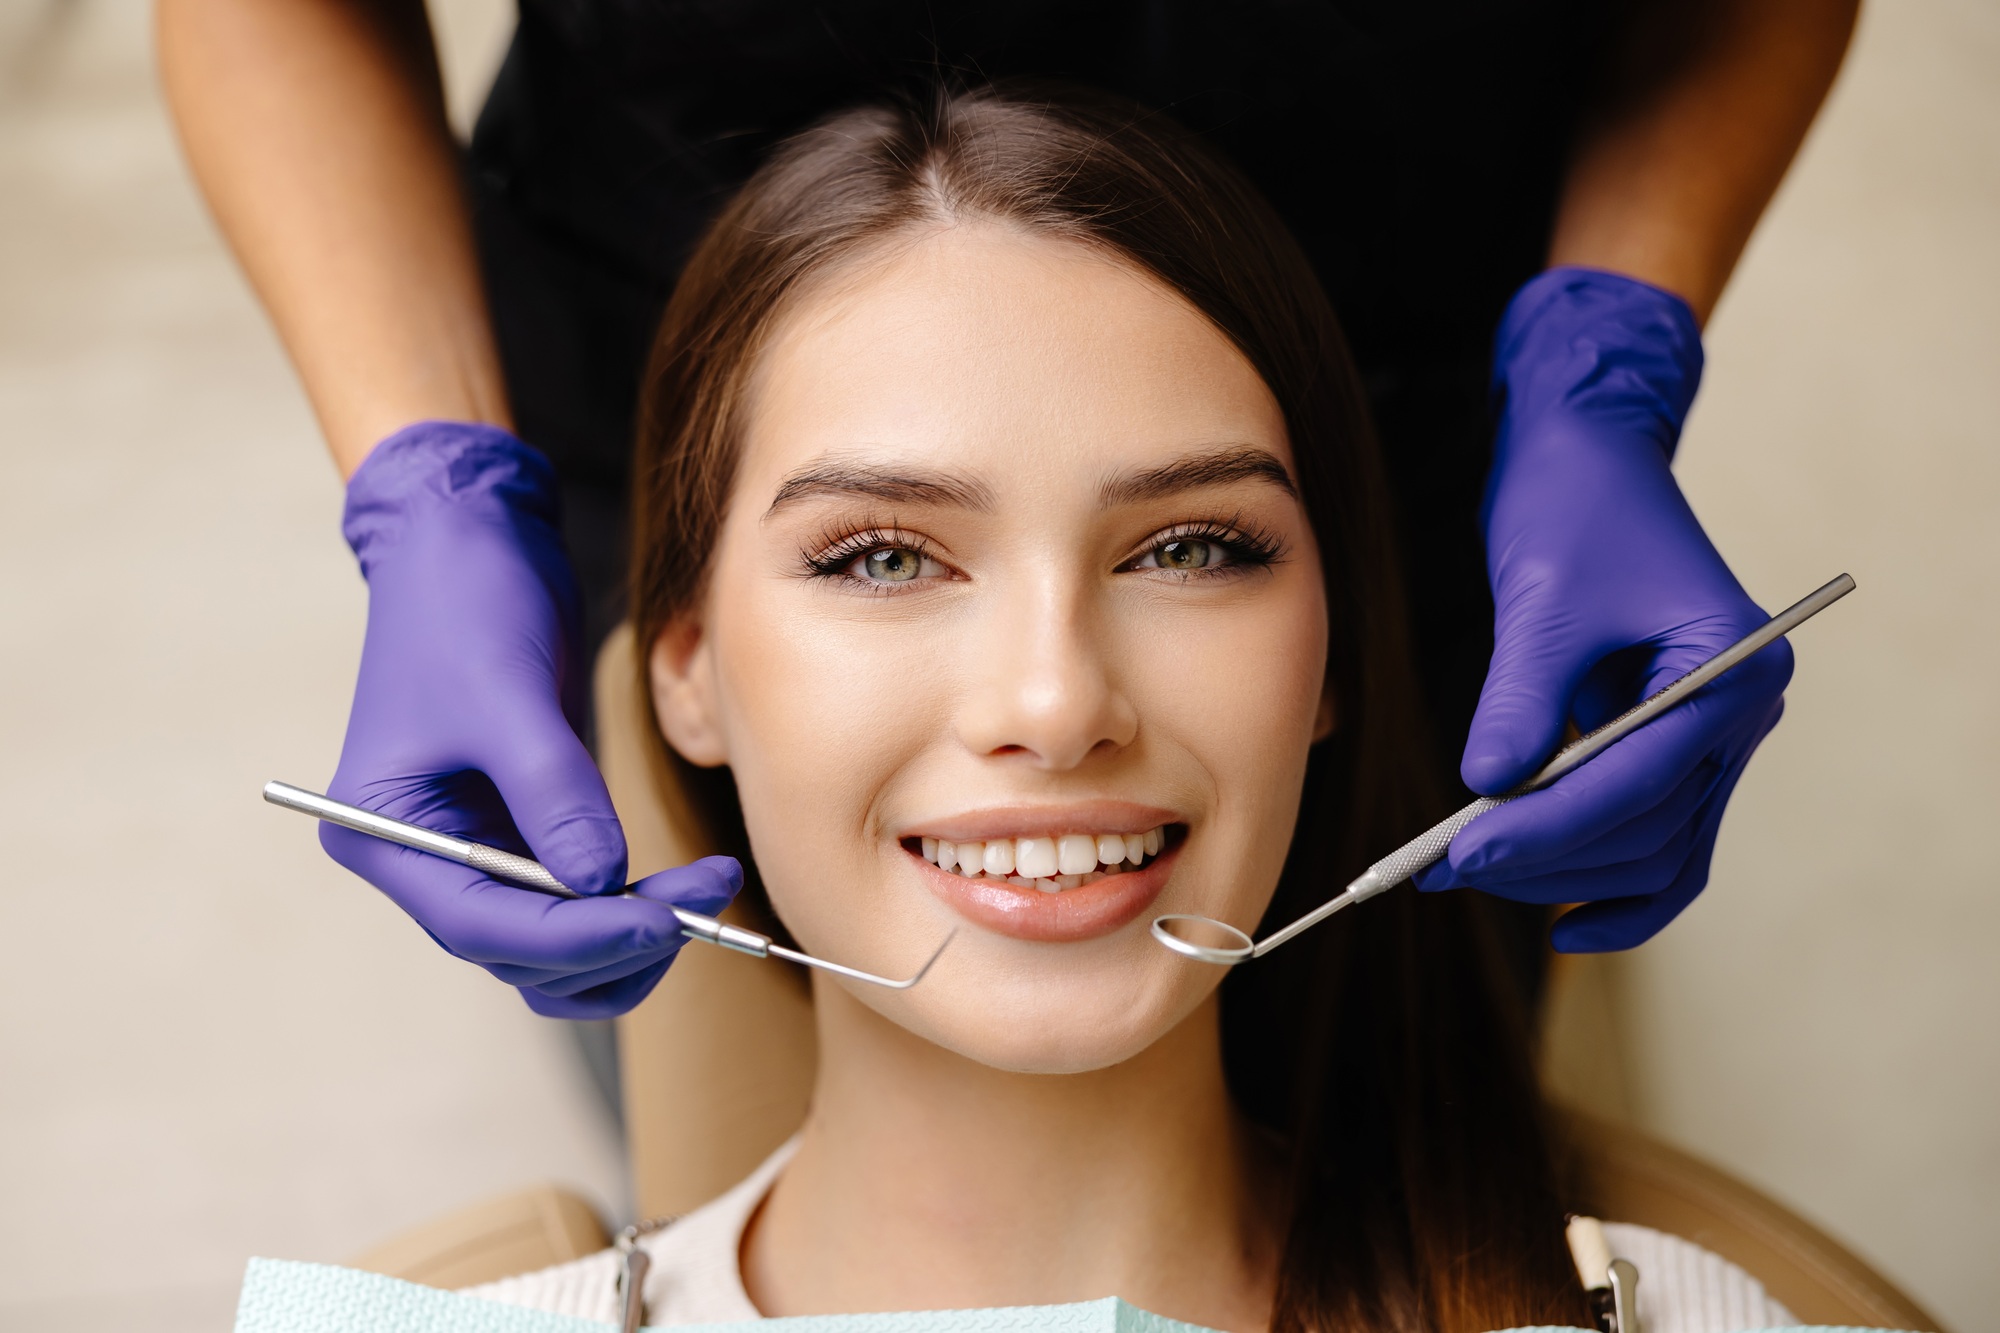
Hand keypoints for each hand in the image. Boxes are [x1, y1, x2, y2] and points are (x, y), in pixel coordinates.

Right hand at [320, 421, 740, 1015]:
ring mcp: (472, 847)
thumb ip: (553, 793)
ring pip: (551, 947)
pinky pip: (574, 902)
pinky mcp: (520, 828)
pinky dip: (628, 907)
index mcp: (383, 832)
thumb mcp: (509, 693)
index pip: (480, 924)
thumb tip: (604, 884)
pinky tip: (686, 883)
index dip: (576, 940)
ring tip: (705, 892)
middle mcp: (420, 856)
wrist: (467, 538)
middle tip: (704, 900)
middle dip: (615, 939)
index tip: (661, 925)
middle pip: (519, 951)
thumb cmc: (466, 601)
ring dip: (629, 937)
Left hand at [1413, 269, 1791, 951]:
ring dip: (1563, 873)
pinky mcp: (1672, 746)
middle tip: (1440, 868)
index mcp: (1732, 667)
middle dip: (1545, 857)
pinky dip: (1608, 879)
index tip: (1458, 855)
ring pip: (1652, 849)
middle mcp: (1741, 713)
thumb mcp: (1543, 598)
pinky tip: (1556, 917)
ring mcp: (1713, 736)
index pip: (1639, 782)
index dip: (1546, 828)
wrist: (1589, 452)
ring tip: (1462, 874)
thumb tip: (1489, 789)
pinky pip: (1656, 838)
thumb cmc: (1575, 504)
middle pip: (1649, 830)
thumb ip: (1521, 698)